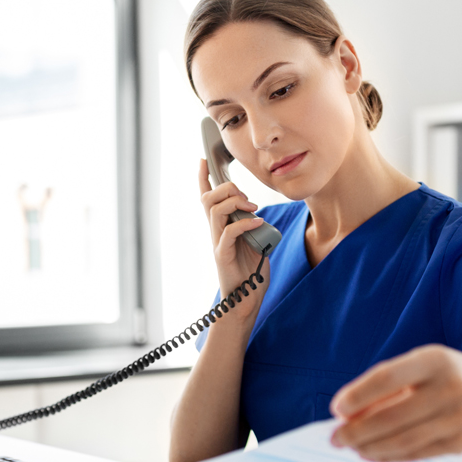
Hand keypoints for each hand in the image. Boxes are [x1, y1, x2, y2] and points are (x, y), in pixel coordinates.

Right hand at [198, 159, 269, 315]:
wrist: (244, 300)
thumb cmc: (249, 274)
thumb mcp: (255, 244)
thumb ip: (253, 228)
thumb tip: (258, 216)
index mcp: (221, 228)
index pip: (207, 199)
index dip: (203, 179)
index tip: (203, 161)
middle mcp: (216, 233)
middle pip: (208, 198)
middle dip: (227, 188)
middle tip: (247, 199)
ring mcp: (217, 243)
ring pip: (214, 210)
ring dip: (235, 202)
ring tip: (253, 209)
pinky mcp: (223, 256)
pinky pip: (228, 233)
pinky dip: (244, 223)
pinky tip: (258, 223)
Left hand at [330, 345, 461, 461]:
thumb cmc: (451, 378)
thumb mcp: (425, 368)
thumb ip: (390, 387)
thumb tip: (348, 414)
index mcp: (435, 360)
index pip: (388, 377)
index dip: (359, 394)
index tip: (336, 409)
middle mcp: (450, 387)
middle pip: (393, 415)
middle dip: (358, 430)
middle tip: (335, 438)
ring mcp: (460, 417)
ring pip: (404, 440)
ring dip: (371, 447)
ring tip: (351, 448)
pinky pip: (419, 454)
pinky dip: (392, 457)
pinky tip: (374, 455)